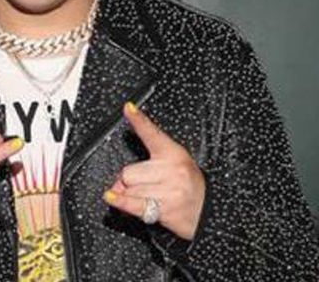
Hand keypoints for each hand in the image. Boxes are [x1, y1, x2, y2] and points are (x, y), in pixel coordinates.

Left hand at [103, 102, 205, 240]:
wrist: (208, 210)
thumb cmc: (188, 185)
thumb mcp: (176, 162)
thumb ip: (148, 163)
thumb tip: (117, 181)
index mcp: (174, 153)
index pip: (152, 134)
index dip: (139, 119)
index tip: (128, 108)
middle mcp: (172, 170)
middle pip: (129, 171)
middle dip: (130, 181)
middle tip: (147, 185)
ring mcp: (169, 190)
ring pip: (129, 189)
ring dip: (132, 195)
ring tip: (151, 197)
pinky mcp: (165, 209)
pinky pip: (133, 203)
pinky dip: (120, 201)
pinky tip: (111, 197)